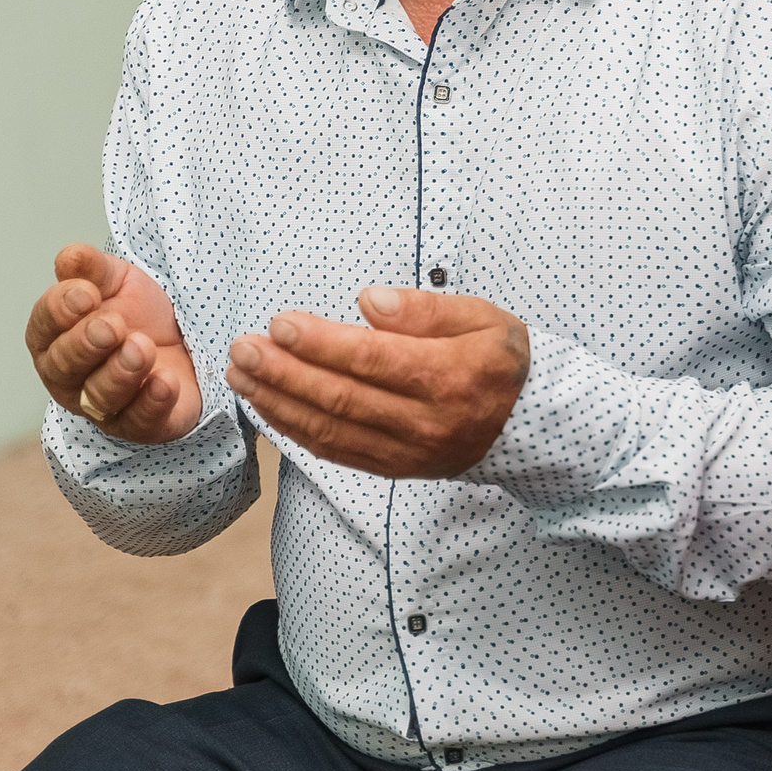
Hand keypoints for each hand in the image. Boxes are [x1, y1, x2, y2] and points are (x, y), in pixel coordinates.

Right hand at [26, 244, 202, 443]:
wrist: (186, 340)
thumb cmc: (138, 313)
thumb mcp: (117, 280)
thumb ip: (93, 269)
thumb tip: (69, 257)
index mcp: (54, 338)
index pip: (44, 327)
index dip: (60, 310)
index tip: (86, 293)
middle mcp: (69, 377)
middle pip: (65, 366)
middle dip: (86, 345)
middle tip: (111, 326)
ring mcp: (102, 406)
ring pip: (100, 397)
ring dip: (120, 373)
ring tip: (141, 349)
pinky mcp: (140, 425)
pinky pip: (139, 421)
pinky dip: (151, 403)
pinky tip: (164, 382)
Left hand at [224, 287, 530, 478]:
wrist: (530, 423)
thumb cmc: (502, 360)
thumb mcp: (482, 317)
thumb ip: (425, 309)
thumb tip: (370, 301)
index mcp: (450, 376)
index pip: (373, 359)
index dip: (321, 344)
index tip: (280, 324)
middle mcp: (427, 421)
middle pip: (342, 397)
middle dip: (284, 372)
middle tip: (243, 349)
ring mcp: (409, 451)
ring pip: (331, 430)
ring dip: (278, 403)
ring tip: (241, 376)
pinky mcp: (396, 468)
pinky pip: (337, 453)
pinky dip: (296, 432)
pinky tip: (268, 408)